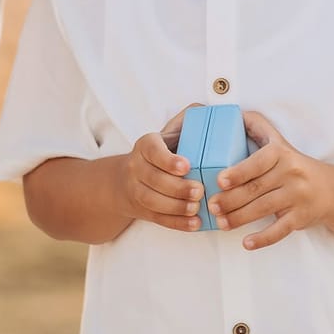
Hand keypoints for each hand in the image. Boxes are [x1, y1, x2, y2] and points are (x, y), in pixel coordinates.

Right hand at [121, 106, 204, 231]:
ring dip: (176, 206)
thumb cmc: (160, 152)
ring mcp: (136, 190)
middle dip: (177, 187)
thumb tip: (208, 110)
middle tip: (199, 190)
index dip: (168, 160)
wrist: (126, 179)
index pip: (152, 151)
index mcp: (145, 145)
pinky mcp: (141, 209)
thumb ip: (187, 120)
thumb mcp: (169, 132)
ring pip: (152, 200)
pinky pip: (157, 218)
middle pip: (153, 179)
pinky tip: (194, 223)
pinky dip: (177, 223)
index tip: (186, 166)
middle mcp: (136, 167)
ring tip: (197, 207)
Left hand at [207, 111, 331, 249]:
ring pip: (263, 209)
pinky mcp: (301, 217)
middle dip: (230, 200)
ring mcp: (297, 196)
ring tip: (221, 223)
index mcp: (281, 154)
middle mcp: (291, 173)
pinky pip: (279, 230)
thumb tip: (234, 113)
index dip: (238, 172)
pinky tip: (246, 243)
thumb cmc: (294, 164)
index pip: (257, 163)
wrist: (330, 190)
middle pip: (255, 189)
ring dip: (238, 218)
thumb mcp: (279, 142)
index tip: (220, 181)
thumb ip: (258, 127)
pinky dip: (263, 239)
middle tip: (212, 206)